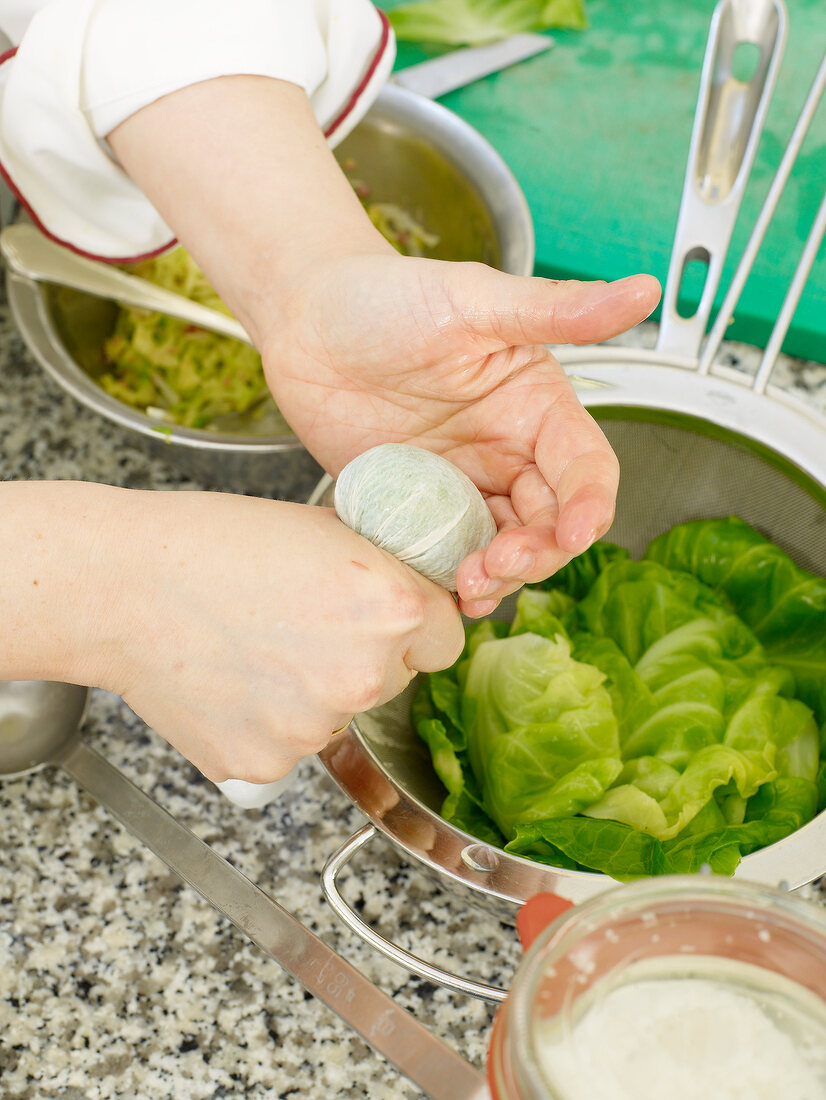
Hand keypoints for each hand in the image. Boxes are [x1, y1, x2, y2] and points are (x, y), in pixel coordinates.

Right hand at [2, 482, 462, 783]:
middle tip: (304, 624)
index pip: (446, 638)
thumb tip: (415, 590)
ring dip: (316, 690)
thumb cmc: (214, 543)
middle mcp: (365, 677)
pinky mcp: (267, 762)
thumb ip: (384, 567)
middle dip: (363, 656)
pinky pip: (290, 743)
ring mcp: (315, 728)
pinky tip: (233, 680)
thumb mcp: (323, 527)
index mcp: (392, 610)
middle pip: (394, 679)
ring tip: (257, 647)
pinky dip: (269, 719)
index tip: (386, 619)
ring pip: (340, 713)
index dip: (414, 625)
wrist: (125, 587)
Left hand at [260, 253, 659, 614]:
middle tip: (499, 564)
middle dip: (537, 553)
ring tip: (468, 583)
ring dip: (498, 575)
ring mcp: (460, 485)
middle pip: (549, 523)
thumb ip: (557, 309)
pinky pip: (444, 554)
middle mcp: (506, 453)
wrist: (303, 320)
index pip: (585, 469)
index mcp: (536, 408)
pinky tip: (439, 588)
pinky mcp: (415, 508)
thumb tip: (642, 290)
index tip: (574, 533)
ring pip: (502, 549)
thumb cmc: (388, 296)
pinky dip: (448, 578)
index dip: (588, 505)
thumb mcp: (474, 301)